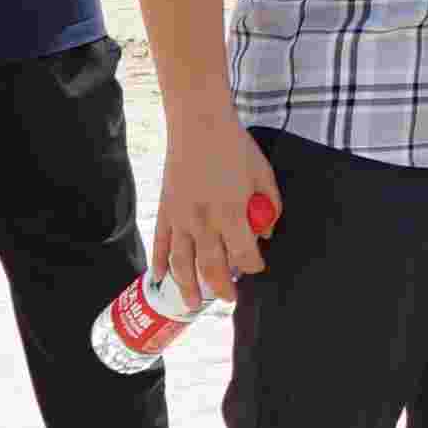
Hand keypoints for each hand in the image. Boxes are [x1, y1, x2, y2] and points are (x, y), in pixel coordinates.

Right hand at [154, 116, 275, 304]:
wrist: (198, 123)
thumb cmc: (234, 145)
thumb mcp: (263, 173)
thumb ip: (269, 206)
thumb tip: (267, 232)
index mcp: (232, 213)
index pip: (245, 255)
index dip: (254, 265)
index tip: (258, 266)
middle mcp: (204, 222)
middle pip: (213, 268)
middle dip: (222, 288)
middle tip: (229, 299)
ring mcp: (181, 218)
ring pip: (182, 264)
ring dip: (187, 287)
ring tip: (192, 304)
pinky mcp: (166, 210)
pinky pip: (160, 244)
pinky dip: (158, 264)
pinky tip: (160, 279)